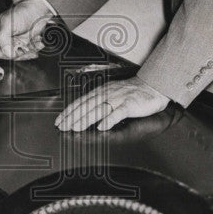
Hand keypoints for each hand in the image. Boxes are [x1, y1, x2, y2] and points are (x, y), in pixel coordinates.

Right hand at [0, 0, 54, 59]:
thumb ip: (3, 39)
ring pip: (19, 56)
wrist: (36, 10)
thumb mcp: (8, 23)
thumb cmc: (21, 12)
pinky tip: (36, 42)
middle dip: (20, 52)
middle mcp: (3, 40)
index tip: (16, 51)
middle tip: (27, 47)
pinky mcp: (22, 45)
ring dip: (29, 51)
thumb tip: (7, 53)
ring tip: (34, 42)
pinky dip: (33, 49)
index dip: (7, 54)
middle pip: (9, 55)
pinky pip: (27, 53)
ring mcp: (13, 43)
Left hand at [55, 76, 169, 130]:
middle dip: (73, 116)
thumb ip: (98, 102)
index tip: (59, 120)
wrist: (153, 85)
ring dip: (86, 119)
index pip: (81, 101)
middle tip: (63, 126)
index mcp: (101, 91)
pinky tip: (102, 127)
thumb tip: (83, 112)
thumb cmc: (132, 92)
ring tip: (76, 127)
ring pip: (99, 109)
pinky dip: (110, 119)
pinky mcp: (130, 104)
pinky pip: (119, 112)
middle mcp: (107, 94)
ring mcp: (118, 99)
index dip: (69, 111)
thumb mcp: (111, 93)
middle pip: (87, 106)